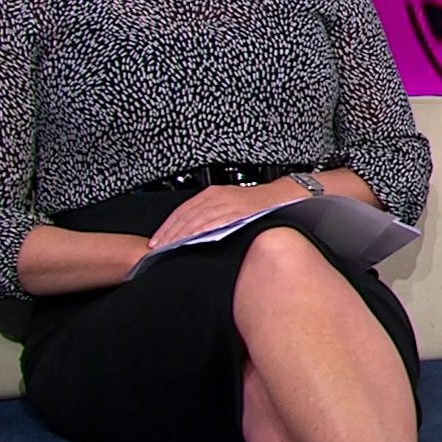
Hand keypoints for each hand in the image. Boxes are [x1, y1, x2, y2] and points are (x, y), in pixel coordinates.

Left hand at [148, 181, 305, 248]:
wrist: (283, 197)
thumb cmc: (258, 205)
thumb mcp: (230, 205)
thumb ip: (212, 216)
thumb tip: (193, 234)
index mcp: (213, 193)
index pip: (183, 210)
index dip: (167, 226)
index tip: (157, 240)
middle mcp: (218, 196)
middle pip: (186, 216)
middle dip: (169, 233)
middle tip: (158, 248)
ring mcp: (228, 203)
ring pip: (197, 219)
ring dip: (180, 235)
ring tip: (169, 248)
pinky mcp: (238, 211)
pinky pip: (215, 222)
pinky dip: (201, 232)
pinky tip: (191, 241)